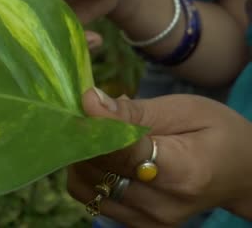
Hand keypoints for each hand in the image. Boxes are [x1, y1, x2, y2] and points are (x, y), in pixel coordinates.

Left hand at [66, 88, 251, 226]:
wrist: (241, 175)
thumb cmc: (217, 134)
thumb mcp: (186, 110)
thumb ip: (135, 111)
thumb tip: (90, 101)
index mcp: (183, 173)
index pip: (122, 153)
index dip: (96, 126)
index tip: (85, 101)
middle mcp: (162, 205)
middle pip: (98, 170)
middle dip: (84, 137)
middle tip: (88, 112)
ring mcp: (147, 221)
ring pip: (85, 185)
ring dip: (81, 155)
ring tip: (99, 134)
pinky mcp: (135, 225)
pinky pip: (91, 197)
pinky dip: (88, 173)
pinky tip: (104, 154)